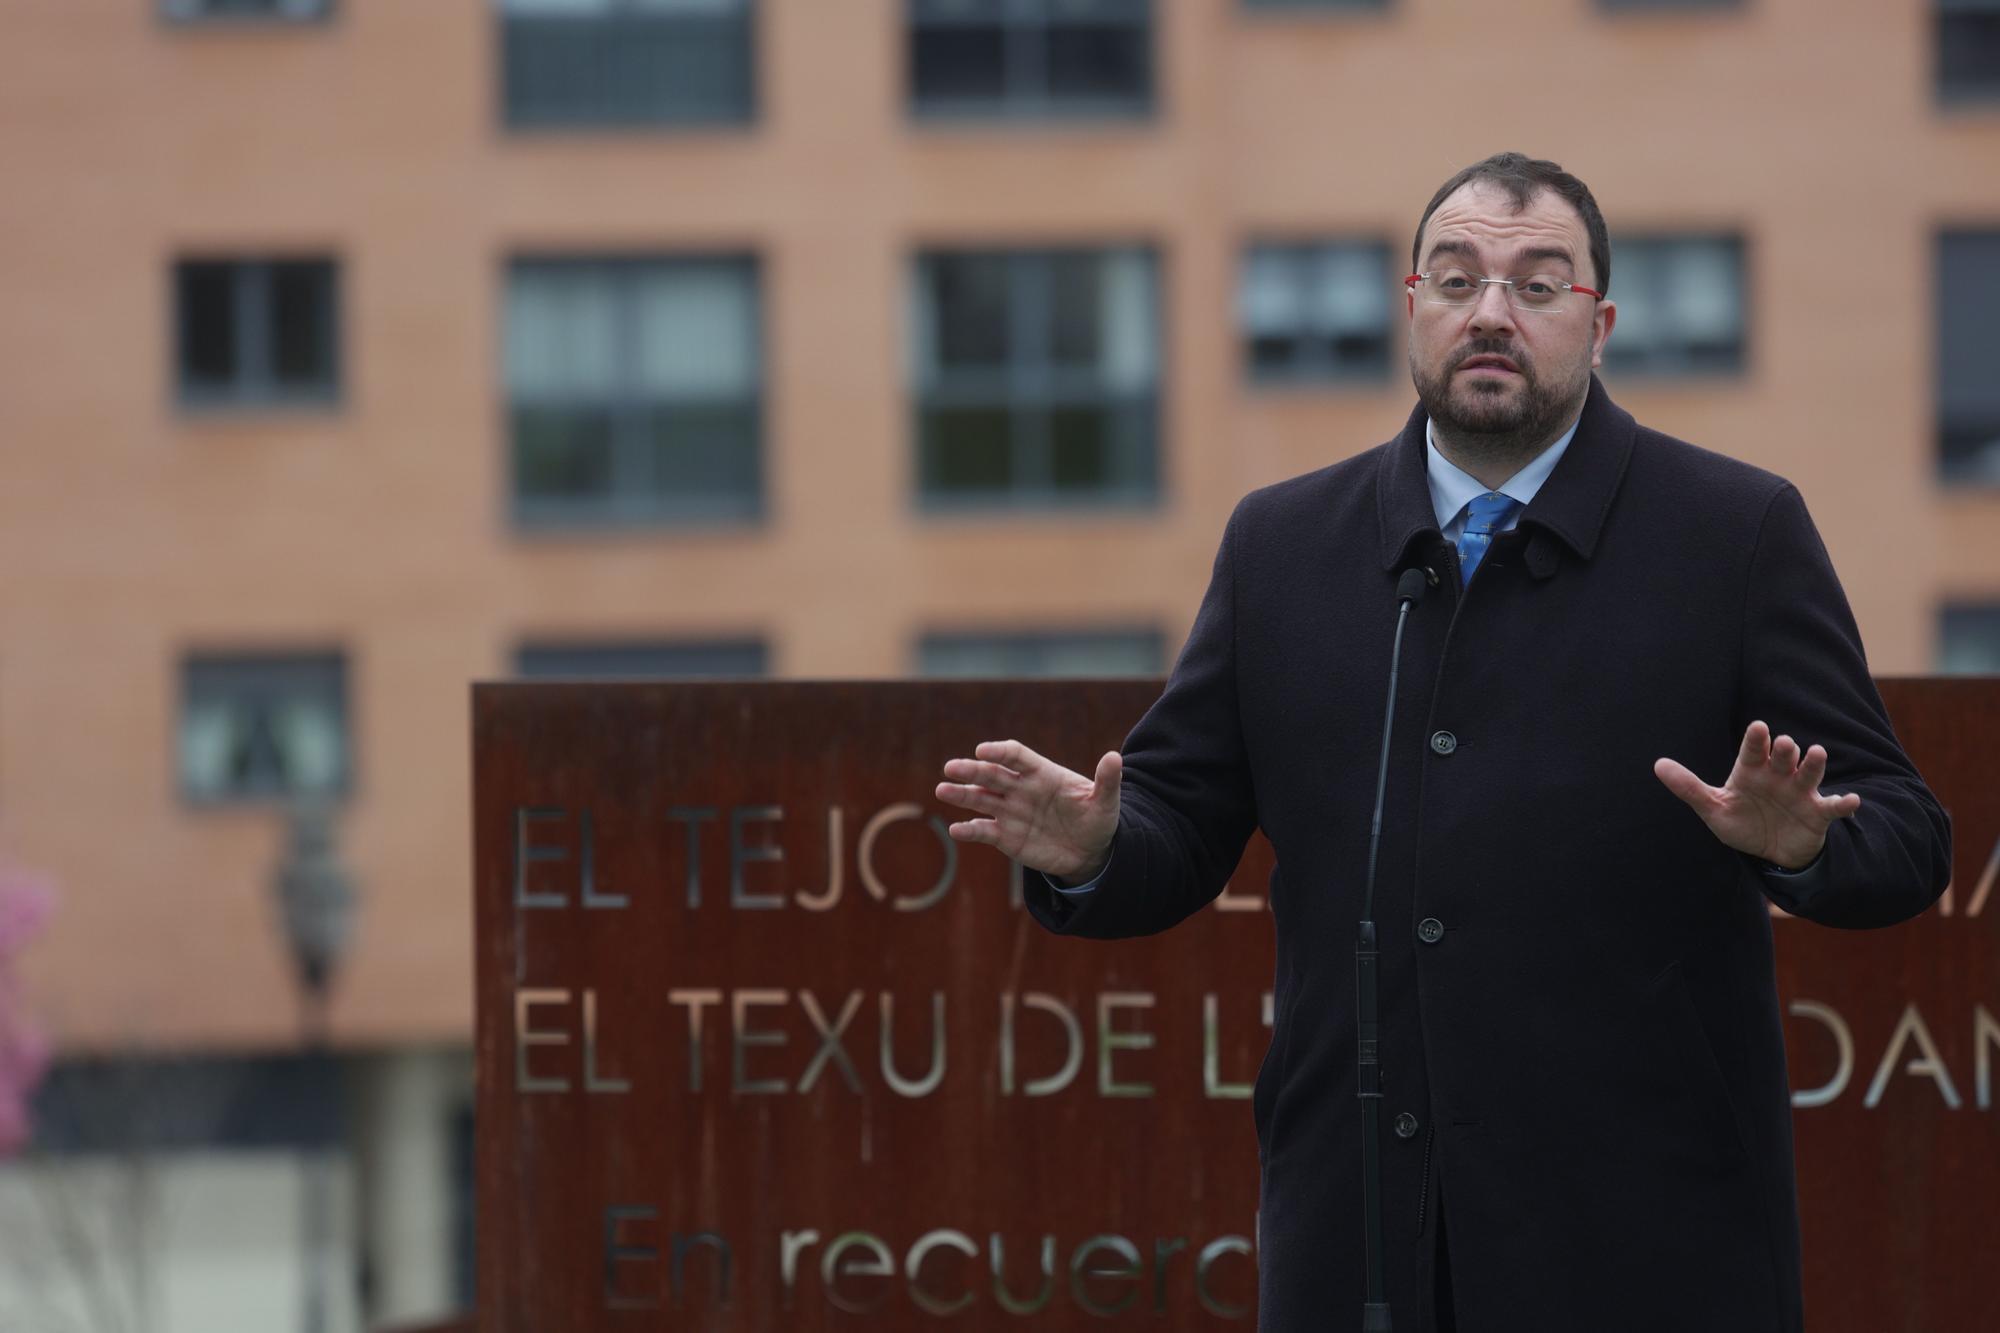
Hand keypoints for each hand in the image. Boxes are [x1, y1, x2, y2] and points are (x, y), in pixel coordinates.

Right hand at [936, 740, 1121, 883]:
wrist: (1090, 852)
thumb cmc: (1097, 820)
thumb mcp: (1106, 802)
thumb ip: (1107, 781)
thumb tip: (1114, 757)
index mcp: (1042, 773)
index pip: (1016, 756)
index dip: (999, 752)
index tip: (983, 751)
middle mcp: (1021, 789)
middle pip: (991, 775)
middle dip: (971, 770)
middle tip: (951, 768)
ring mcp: (1010, 811)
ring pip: (980, 799)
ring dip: (961, 794)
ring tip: (943, 790)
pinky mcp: (1005, 836)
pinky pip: (983, 830)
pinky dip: (969, 830)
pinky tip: (956, 831)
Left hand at [1653, 721, 1861, 869]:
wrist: (1770, 850)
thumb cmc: (1741, 821)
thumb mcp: (1713, 808)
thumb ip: (1688, 787)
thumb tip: (1658, 765)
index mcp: (1751, 771)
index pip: (1753, 751)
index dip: (1756, 740)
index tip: (1758, 727)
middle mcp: (1778, 776)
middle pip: (1783, 757)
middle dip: (1784, 750)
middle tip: (1784, 744)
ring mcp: (1801, 793)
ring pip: (1810, 773)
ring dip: (1814, 764)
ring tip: (1816, 754)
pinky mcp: (1818, 813)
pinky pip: (1833, 807)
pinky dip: (1843, 804)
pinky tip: (1851, 801)